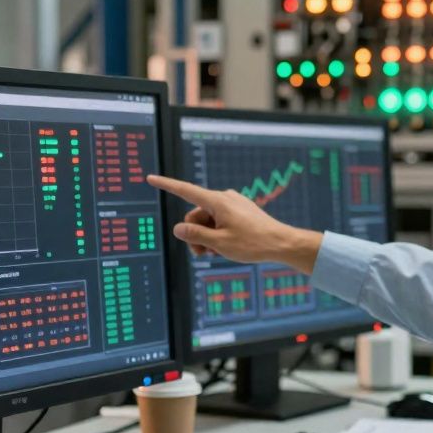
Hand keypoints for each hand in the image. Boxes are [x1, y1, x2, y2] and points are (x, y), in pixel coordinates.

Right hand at [146, 175, 323, 272]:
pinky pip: (220, 220)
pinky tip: (226, 246)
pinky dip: (217, 233)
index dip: (166, 185)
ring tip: (216, 252)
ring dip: (206, 236)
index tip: (151, 178)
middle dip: (194, 233)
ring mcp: (233, 203)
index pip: (185, 190)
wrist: (281, 243)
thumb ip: (195, 235)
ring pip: (208, 219)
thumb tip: (178, 228)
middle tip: (202, 253)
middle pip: (195, 214)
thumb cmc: (252, 244)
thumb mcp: (218, 243)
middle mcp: (224, 198)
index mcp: (217, 202)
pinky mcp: (239, 210)